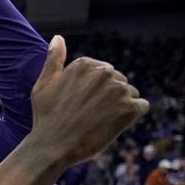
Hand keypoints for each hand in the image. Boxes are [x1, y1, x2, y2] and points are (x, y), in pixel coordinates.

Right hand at [26, 36, 149, 169]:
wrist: (52, 147)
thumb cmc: (45, 118)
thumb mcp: (43, 85)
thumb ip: (53, 60)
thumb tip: (58, 38)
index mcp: (85, 64)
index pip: (104, 74)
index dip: (93, 93)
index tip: (79, 106)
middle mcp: (104, 72)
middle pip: (119, 83)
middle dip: (109, 98)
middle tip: (88, 117)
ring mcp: (118, 89)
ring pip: (130, 95)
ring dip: (119, 108)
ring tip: (98, 122)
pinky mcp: (130, 108)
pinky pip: (141, 107)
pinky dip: (130, 117)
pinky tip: (112, 126)